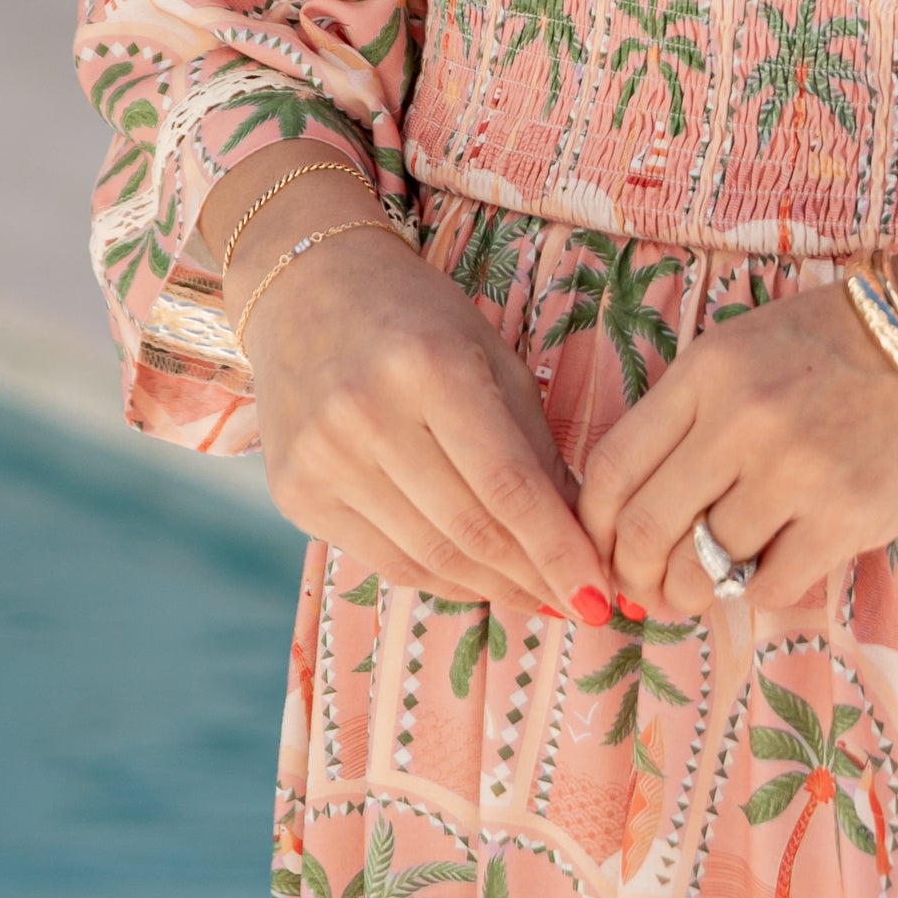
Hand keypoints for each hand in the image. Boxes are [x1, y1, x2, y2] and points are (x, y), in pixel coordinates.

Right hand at [243, 228, 622, 619]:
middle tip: (581, 607)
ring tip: (538, 600)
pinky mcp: (296, 494)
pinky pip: (386, 561)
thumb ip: (536, 448)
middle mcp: (368, 415)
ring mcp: (324, 459)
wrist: (304, 290)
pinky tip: (480, 583)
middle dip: (536, 581)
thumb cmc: (418, 320)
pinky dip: (442, 581)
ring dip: (494, 590)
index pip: (509, 487)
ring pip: (429, 558)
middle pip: (471, 531)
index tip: (601, 597)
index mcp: (432, 368)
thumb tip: (584, 540)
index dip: (560, 552)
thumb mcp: (492, 359)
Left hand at [577, 276, 897, 623]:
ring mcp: (796, 473)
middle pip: (646, 528)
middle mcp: (742, 421)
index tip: (606, 545)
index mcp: (707, 371)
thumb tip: (635, 506)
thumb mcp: (747, 347)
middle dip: (633, 573)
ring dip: (688, 593)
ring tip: (695, 593)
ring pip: (702, 568)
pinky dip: (754, 592)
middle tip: (644, 586)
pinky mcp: (849, 518)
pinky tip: (762, 575)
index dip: (594, 525)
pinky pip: (771, 585)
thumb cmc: (845, 343)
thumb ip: (690, 413)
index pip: (613, 468)